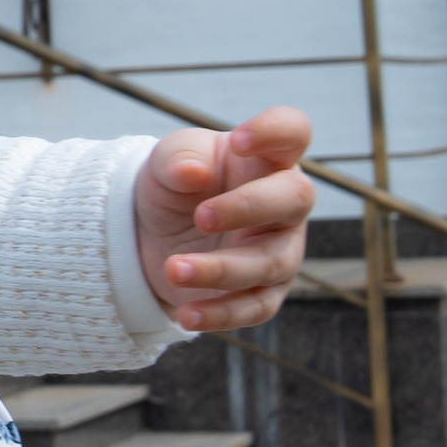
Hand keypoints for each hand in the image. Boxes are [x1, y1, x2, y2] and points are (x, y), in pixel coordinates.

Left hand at [135, 106, 316, 332]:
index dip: (276, 131)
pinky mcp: (265, 291)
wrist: (152, 231)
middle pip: (294, 198)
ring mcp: (280, 249)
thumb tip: (194, 174)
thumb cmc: (176, 182)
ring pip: (270, 262)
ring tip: (173, 269)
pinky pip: (255, 307)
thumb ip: (179, 158)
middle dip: (248, 207)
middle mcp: (284, 202)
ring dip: (221, 269)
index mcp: (266, 157)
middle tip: (200, 216)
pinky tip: (187, 316)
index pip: (292, 131)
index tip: (238, 141)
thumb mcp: (166, 162)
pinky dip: (222, 314)